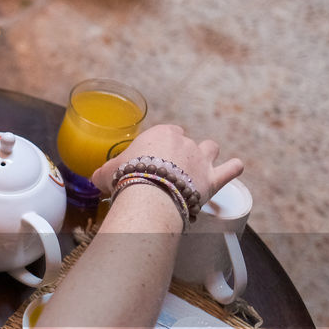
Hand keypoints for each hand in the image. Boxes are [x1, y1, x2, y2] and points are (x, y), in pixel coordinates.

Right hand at [89, 125, 243, 206]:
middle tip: (171, 171)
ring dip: (207, 155)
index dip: (160, 147)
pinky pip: (232, 168)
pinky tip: (233, 168)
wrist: (148, 194)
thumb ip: (104, 172)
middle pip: (186, 142)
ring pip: (211, 147)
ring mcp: (201, 159)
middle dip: (181, 154)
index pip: (166, 134)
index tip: (154, 159)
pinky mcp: (213, 178)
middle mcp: (184, 142)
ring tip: (200, 167)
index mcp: (161, 134)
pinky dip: (233, 168)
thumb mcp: (107, 172)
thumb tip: (96, 178)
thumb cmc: (126, 178)